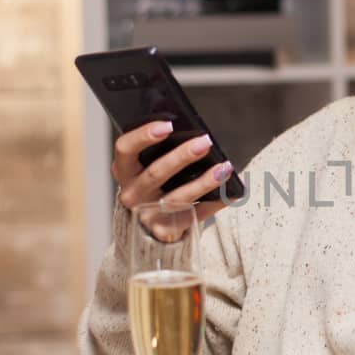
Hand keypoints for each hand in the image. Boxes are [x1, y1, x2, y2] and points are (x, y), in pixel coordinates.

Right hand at [113, 122, 232, 217]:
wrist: (152, 221)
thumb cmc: (154, 183)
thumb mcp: (146, 165)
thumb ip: (159, 150)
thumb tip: (191, 131)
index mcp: (124, 170)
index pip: (125, 148)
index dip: (143, 135)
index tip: (167, 125)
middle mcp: (132, 193)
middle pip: (156, 173)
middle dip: (182, 156)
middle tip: (204, 142)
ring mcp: (147, 214)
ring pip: (178, 197)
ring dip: (203, 182)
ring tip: (223, 168)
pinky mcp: (166, 229)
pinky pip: (195, 215)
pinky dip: (214, 202)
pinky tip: (229, 192)